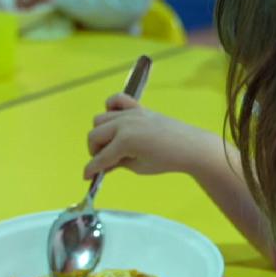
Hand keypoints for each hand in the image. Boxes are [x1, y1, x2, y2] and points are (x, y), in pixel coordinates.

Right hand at [85, 93, 220, 178]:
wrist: (189, 146)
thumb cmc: (167, 160)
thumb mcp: (139, 167)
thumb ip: (117, 163)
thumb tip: (103, 165)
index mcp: (125, 142)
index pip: (100, 157)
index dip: (91, 169)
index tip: (85, 176)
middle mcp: (124, 124)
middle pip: (94, 135)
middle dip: (94, 150)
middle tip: (104, 161)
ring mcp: (130, 113)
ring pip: (100, 119)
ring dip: (100, 133)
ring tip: (111, 144)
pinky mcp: (137, 107)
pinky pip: (116, 100)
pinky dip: (111, 107)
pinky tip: (116, 121)